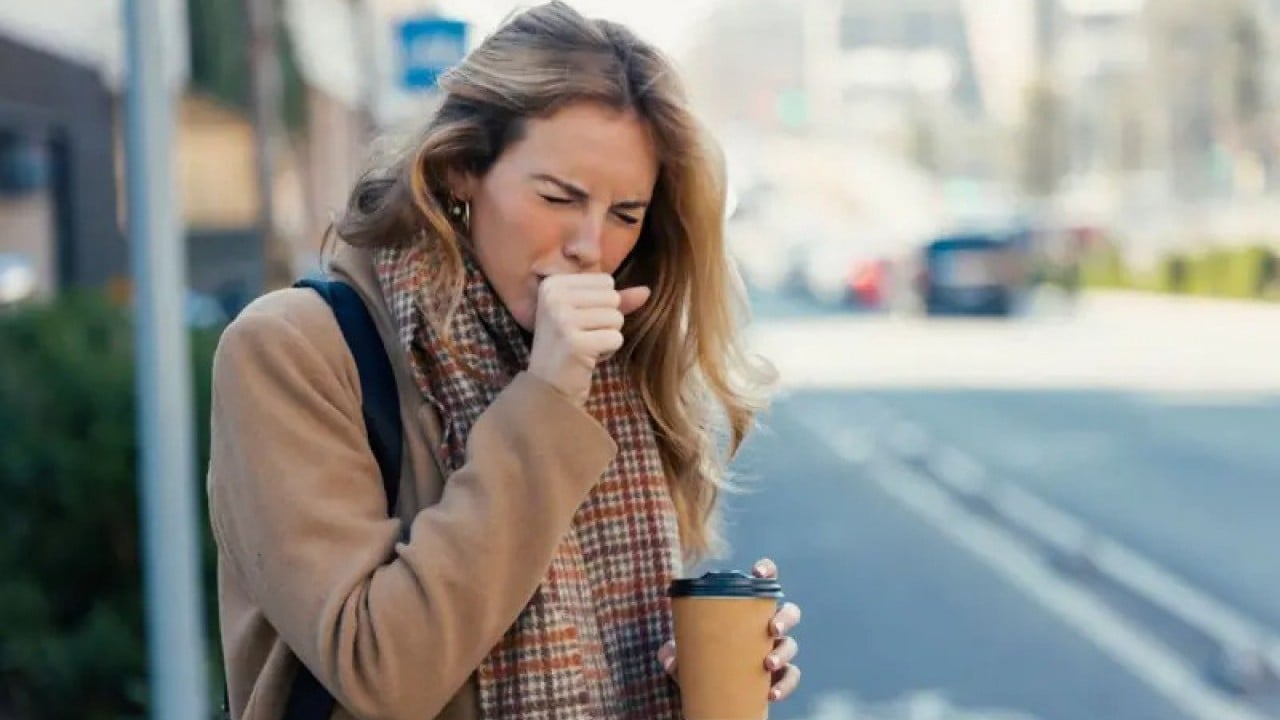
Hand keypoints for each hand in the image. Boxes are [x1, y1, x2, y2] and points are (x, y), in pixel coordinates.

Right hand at [527, 273, 649, 405]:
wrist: (550, 386)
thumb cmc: (569, 346)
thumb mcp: (587, 314)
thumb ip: (616, 299)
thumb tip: (647, 291)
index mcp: (553, 284)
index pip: (605, 281)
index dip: (600, 305)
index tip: (578, 322)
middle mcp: (554, 297)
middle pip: (612, 298)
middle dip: (605, 321)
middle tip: (582, 336)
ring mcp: (562, 319)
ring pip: (616, 318)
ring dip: (607, 336)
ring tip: (585, 346)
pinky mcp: (575, 343)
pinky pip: (616, 338)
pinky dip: (608, 351)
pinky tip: (588, 357)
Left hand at [657, 557, 802, 703]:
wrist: (711, 692)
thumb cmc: (701, 659)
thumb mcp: (685, 653)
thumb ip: (673, 652)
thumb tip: (669, 658)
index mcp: (746, 609)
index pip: (763, 582)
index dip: (766, 571)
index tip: (758, 573)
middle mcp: (766, 626)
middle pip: (789, 612)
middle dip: (785, 618)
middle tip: (773, 629)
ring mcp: (775, 650)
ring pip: (791, 645)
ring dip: (783, 653)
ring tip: (768, 664)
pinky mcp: (779, 676)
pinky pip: (791, 676)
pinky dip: (785, 685)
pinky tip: (771, 693)